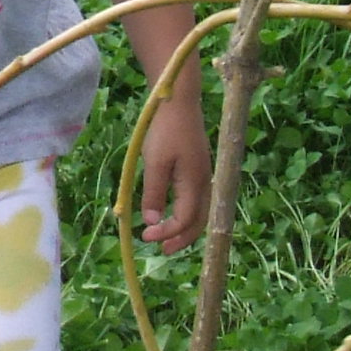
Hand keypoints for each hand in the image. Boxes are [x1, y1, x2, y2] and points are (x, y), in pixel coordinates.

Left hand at [134, 77, 210, 250]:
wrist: (178, 100)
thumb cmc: (165, 130)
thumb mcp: (155, 163)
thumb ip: (154, 193)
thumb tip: (152, 222)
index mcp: (194, 183)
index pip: (184, 220)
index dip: (166, 233)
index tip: (145, 237)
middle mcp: (204, 182)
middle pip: (199, 221)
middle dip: (182, 239)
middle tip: (162, 250)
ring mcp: (203, 174)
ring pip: (201, 211)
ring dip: (186, 228)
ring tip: (168, 237)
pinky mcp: (198, 167)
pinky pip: (198, 200)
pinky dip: (188, 213)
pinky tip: (174, 212)